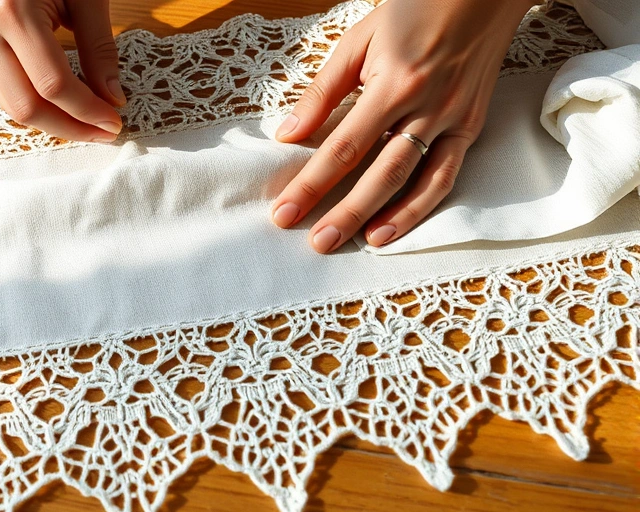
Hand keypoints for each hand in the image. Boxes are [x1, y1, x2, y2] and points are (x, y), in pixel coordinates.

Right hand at [0, 0, 124, 141]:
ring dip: (53, 123)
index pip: (53, 84)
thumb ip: (99, 48)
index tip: (116, 122)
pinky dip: (36, 106)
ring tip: (89, 125)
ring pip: (11, 106)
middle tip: (105, 132)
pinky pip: (5, 91)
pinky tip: (65, 109)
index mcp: (12, 11)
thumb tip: (113, 99)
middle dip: (70, 128)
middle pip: (26, 107)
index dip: (87, 111)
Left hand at [270, 0, 537, 252]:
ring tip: (358, 244)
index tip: (285, 212)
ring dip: (387, 218)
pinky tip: (395, 226)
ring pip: (417, 181)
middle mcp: (427, 106)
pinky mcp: (471, 126)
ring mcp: (453, 118)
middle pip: (380, 173)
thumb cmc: (413, 9)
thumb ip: (323, 92)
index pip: (343, 147)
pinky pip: (447, 175)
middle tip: (316, 243)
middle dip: (345, 212)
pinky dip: (422, 205)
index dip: (311, 184)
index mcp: (394, 83)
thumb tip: (289, 134)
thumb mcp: (358, 41)